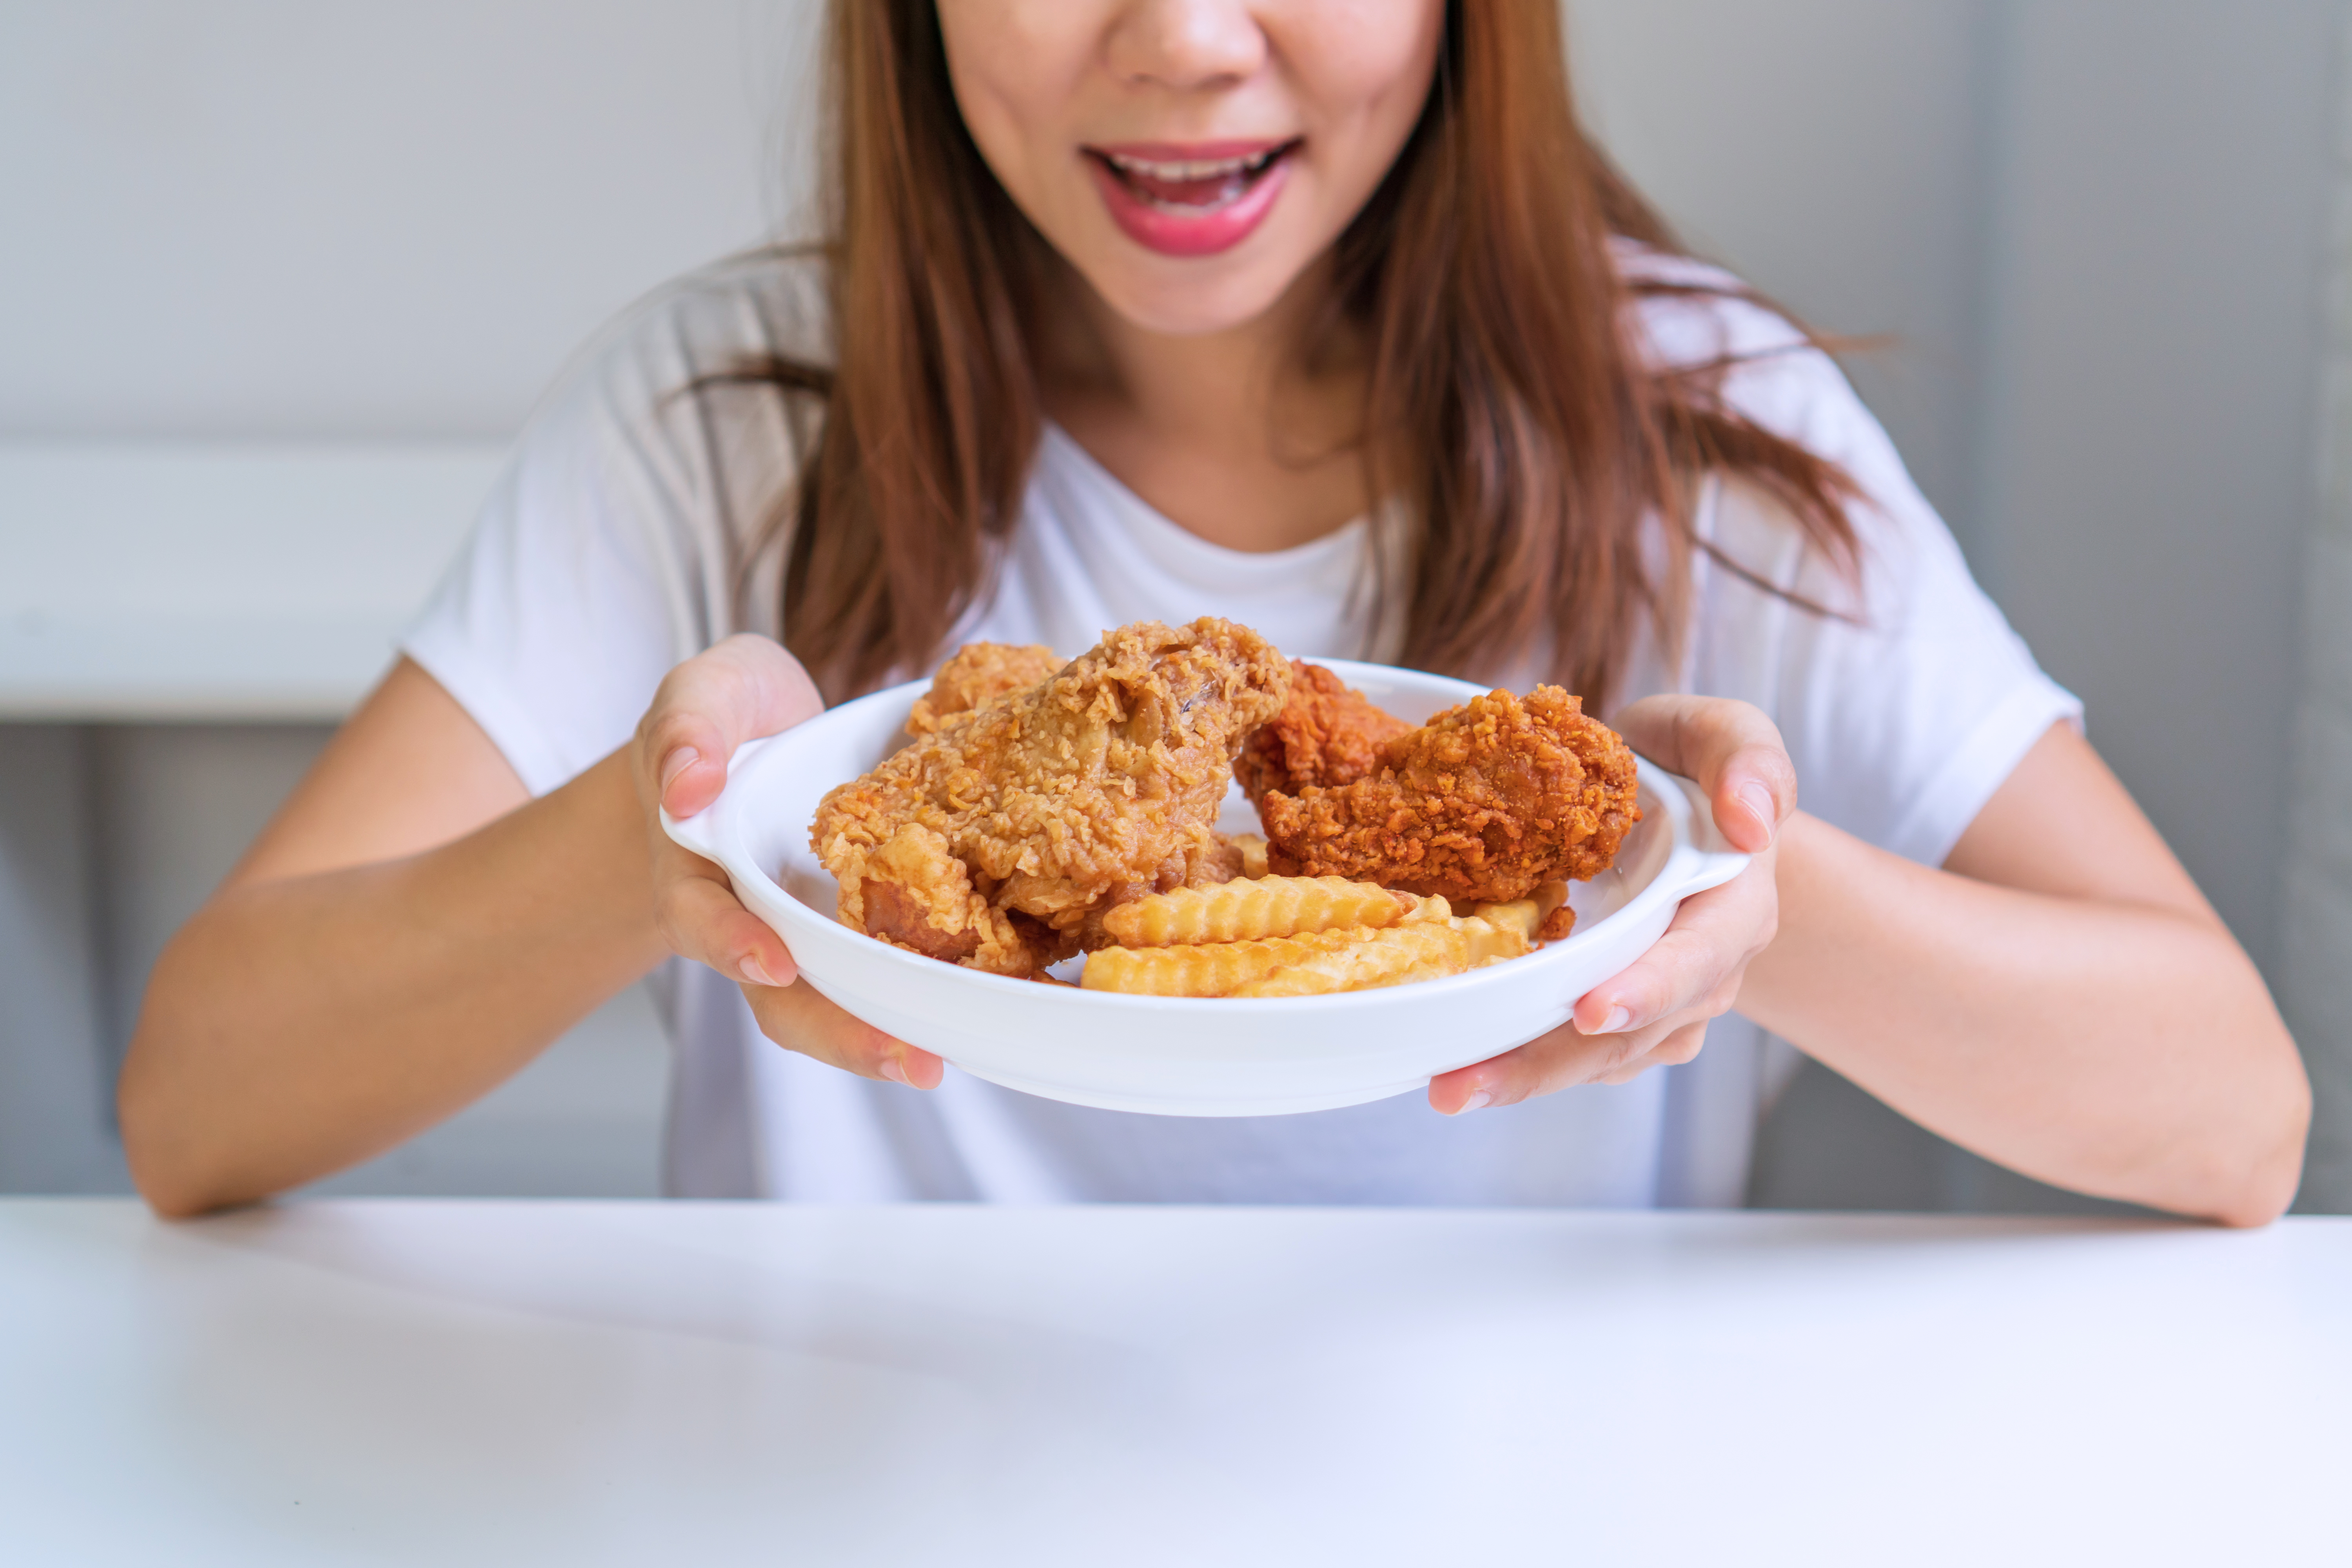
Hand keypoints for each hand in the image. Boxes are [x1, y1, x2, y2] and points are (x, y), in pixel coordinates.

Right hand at [631, 635, 942, 1088]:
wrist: (763, 728)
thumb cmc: (725, 712)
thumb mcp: (701, 695)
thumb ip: (689, 731)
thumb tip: (687, 787)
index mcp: (699, 867)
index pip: (702, 916)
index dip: (733, 943)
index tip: (773, 961)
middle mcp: (754, 918)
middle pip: (779, 996)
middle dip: (839, 1032)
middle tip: (908, 1060)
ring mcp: (811, 929)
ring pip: (837, 1000)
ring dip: (886, 1036)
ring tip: (938, 1062)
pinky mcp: (866, 921)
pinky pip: (892, 965)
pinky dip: (931, 991)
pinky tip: (988, 1006)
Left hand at [1427, 695, 1789, 1113]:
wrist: (1681, 809)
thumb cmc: (1690, 767)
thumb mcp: (1720, 734)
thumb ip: (1744, 755)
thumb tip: (1752, 820)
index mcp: (1732, 902)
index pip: (1699, 957)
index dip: (1648, 988)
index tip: (1590, 1010)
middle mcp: (1705, 969)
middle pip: (1636, 1030)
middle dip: (1553, 1060)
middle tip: (1468, 1081)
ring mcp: (1663, 1004)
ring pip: (1600, 1057)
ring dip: (1523, 1077)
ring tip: (1447, 1088)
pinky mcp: (1619, 1016)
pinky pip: (1578, 1054)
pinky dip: (1522, 1064)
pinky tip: (1462, 1072)